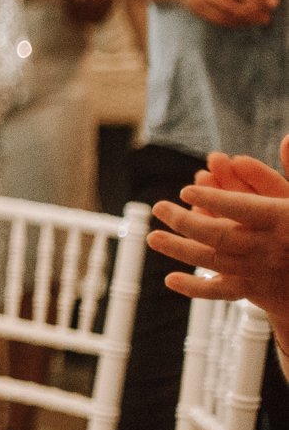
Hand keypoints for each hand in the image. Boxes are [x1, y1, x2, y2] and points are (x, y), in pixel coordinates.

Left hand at [148, 142, 288, 323]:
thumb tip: (286, 137)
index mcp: (281, 220)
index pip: (244, 208)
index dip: (215, 198)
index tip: (187, 187)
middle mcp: (267, 248)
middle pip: (220, 236)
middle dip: (186, 222)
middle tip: (159, 208)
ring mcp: (259, 272)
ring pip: (214, 262)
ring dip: (181, 250)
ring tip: (153, 238)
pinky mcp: (253, 291)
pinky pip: (221, 292)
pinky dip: (196, 288)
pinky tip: (170, 279)